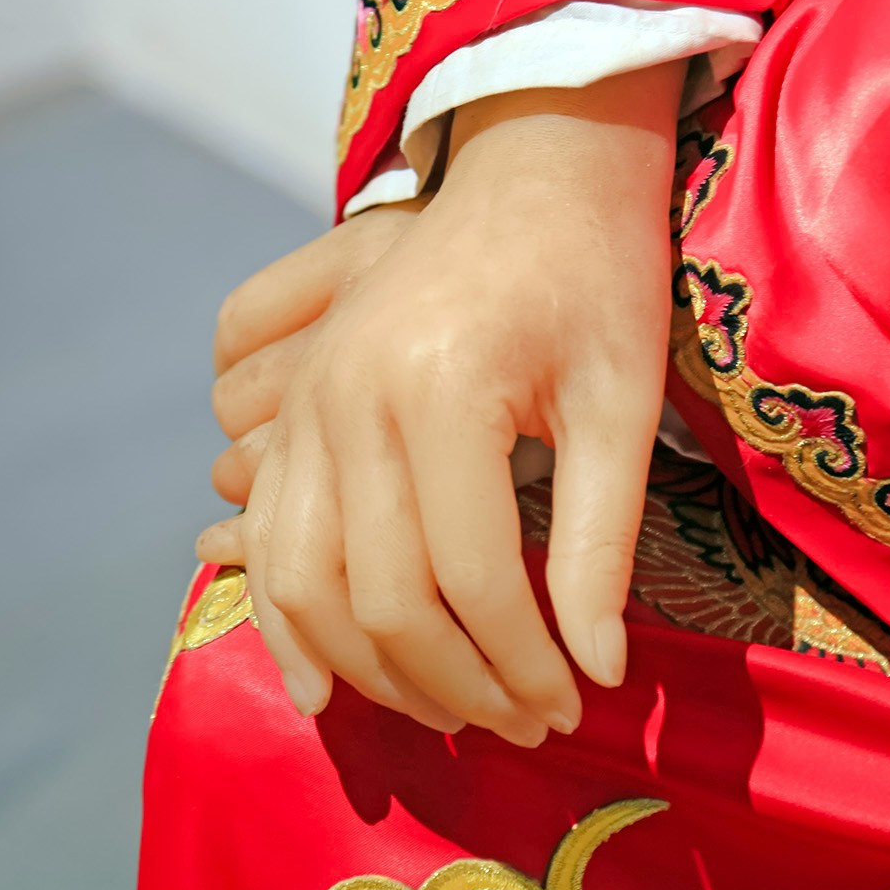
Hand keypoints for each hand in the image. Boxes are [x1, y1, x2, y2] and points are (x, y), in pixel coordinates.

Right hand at [198, 62, 685, 744]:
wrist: (533, 166)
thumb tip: (597, 672)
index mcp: (441, 390)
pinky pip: (268, 534)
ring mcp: (309, 401)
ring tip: (448, 708)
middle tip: (523, 724)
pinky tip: (321, 680)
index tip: (572, 707)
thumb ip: (601, 543)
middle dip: (457, 686)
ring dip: (372, 669)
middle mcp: (350, 399)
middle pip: (382, 597)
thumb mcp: (622, 401)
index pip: (472, 581)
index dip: (522, 665)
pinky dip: (286, 615)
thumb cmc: (596, 274)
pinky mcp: (296, 404)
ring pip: (306, 581)